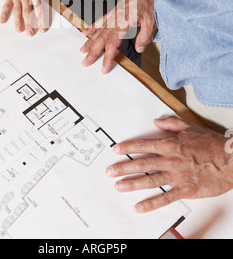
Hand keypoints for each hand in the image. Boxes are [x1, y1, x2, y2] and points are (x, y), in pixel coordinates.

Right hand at [0, 0, 56, 35]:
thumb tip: (65, 6)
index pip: (39, 8)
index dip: (41, 19)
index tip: (42, 29)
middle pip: (27, 11)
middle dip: (29, 24)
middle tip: (30, 34)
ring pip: (17, 10)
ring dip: (17, 21)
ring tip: (19, 31)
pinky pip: (6, 5)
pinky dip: (4, 13)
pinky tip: (2, 22)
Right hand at [80, 0, 155, 73]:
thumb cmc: (146, 1)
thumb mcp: (150, 21)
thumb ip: (143, 37)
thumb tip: (138, 49)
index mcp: (123, 24)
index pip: (113, 45)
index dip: (107, 58)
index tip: (103, 68)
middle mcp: (114, 21)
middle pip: (101, 40)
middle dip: (92, 53)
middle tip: (84, 63)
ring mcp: (111, 17)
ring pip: (97, 32)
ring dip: (89, 42)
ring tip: (81, 51)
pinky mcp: (112, 13)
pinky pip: (99, 22)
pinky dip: (91, 28)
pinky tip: (85, 33)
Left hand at [106, 117, 232, 212]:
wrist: (229, 160)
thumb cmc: (211, 144)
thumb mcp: (190, 127)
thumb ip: (171, 124)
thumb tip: (156, 122)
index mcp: (170, 144)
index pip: (144, 145)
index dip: (128, 148)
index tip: (116, 150)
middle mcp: (170, 160)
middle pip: (142, 163)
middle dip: (123, 167)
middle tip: (109, 171)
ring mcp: (176, 176)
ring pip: (149, 180)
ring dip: (132, 184)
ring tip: (118, 186)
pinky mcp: (185, 189)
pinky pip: (165, 198)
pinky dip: (152, 203)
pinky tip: (140, 206)